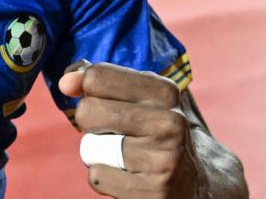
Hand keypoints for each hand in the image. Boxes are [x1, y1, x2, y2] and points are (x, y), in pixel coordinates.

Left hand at [60, 62, 202, 197]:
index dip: (85, 87)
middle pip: (87, 112)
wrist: (199, 182)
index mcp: (165, 91)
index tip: (93, 95)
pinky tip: (130, 177)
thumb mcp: (141, 97)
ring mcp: (164, 160)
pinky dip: (105, 178)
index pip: (96, 77)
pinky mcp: (154, 192)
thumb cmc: (156, 132)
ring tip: (128, 156)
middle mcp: (169, 123)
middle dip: (91, 123)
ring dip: (98, 154)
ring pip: (90, 148)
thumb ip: (101, 79)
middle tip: (117, 132)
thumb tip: (66, 81)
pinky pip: (96, 177)